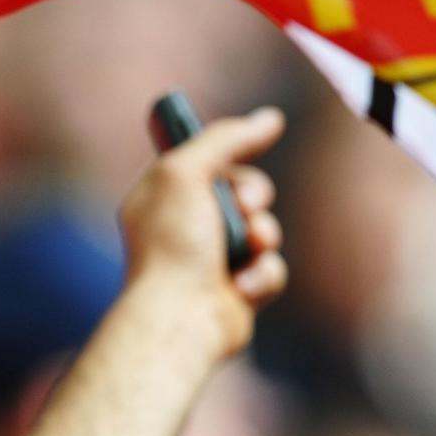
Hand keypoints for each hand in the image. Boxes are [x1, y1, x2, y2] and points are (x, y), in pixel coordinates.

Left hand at [118, 107, 287, 358]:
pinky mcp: (238, 291)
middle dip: (254, 196)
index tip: (248, 146)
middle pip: (245, 191)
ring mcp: (213, 261)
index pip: (206, 160)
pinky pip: (270, 269)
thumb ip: (226, 138)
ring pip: (265, 229)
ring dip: (264, 235)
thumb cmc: (174, 244)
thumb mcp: (186, 171)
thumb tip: (270, 119)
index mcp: (164, 195)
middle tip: (243, 207)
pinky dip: (262, 275)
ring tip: (249, 249)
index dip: (230, 154)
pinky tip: (241, 288)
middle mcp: (186, 226)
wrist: (181, 316)